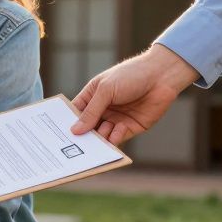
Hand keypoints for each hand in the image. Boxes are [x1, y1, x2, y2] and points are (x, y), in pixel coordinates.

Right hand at [70, 44, 198, 145]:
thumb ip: (91, 111)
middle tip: (74, 145)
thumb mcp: (106, 90)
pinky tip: (113, 135)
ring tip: (95, 143)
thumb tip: (75, 130)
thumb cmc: (131, 75)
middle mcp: (103, 110)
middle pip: (88, 127)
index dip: (68, 123)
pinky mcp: (131, 127)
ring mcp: (116, 119)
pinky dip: (114, 139)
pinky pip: (118, 138)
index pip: (76, 113)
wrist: (162, 76)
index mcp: (93, 97)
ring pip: (102, 135)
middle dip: (83, 135)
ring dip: (98, 139)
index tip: (59, 135)